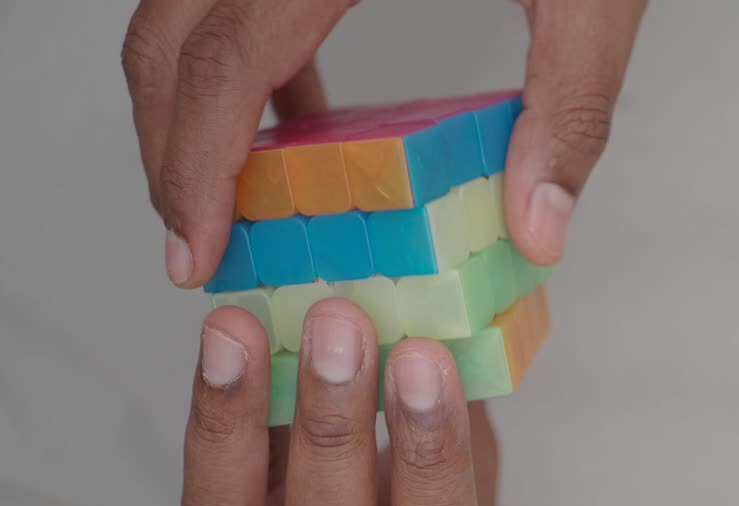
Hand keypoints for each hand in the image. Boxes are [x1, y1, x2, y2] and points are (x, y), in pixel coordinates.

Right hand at [121, 0, 647, 287]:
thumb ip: (569, 103)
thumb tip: (538, 224)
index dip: (196, 164)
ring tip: (230, 191)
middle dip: (169, 147)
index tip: (195, 248)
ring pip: (184, 8)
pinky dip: (244, 56)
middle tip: (195, 238)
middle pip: (172, 34)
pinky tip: (300, 112)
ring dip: (193, 102)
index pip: (226, 58)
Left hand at [183, 299, 498, 505]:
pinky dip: (212, 419)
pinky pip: (203, 503)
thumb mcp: (474, 498)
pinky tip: (225, 349)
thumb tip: (446, 316)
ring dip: (237, 417)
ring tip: (243, 327)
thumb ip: (459, 425)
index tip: (424, 359)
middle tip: (339, 326)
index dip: (429, 458)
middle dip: (332, 428)